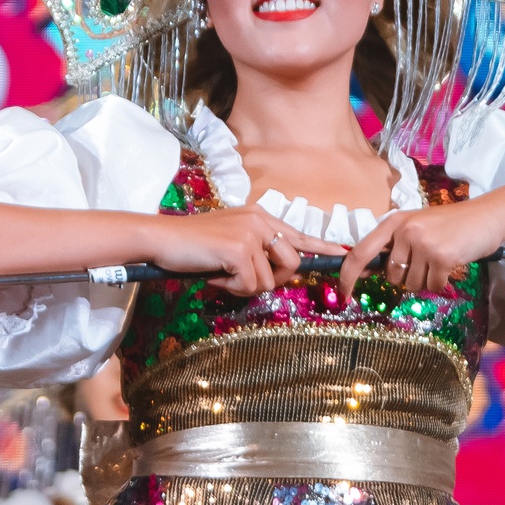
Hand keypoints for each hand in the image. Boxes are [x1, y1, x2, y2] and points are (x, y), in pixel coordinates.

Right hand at [146, 209, 336, 295]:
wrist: (162, 239)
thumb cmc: (193, 245)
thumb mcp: (230, 242)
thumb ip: (256, 251)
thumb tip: (277, 274)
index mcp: (260, 216)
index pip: (298, 235)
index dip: (321, 248)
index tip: (342, 254)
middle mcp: (260, 220)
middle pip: (292, 263)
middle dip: (273, 281)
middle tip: (244, 282)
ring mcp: (251, 233)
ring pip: (269, 280)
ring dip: (245, 287)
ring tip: (222, 275)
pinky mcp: (239, 249)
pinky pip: (250, 285)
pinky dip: (231, 288)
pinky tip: (214, 276)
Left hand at [340, 199, 504, 297]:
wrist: (487, 217)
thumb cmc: (450, 224)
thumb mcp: (416, 226)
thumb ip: (393, 245)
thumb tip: (368, 271)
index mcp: (393, 222)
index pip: (359, 252)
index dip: (347, 275)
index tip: (343, 293)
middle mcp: (405, 232)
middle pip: (392, 276)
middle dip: (407, 276)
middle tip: (427, 260)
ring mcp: (423, 244)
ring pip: (412, 284)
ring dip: (426, 279)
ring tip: (440, 258)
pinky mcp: (441, 257)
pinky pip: (432, 286)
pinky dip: (441, 282)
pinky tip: (451, 264)